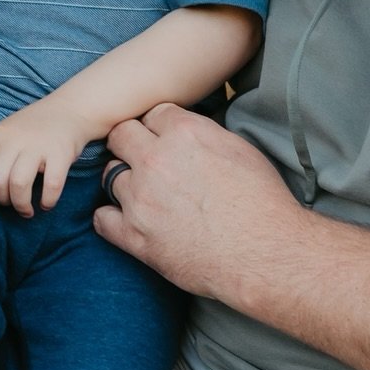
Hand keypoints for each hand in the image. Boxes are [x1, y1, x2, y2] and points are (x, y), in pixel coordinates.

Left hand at [0, 95, 94, 216]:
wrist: (70, 109)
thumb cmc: (36, 128)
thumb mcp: (8, 132)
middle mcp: (14, 139)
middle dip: (2, 201)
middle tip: (12, 204)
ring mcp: (38, 145)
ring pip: (19, 185)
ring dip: (21, 205)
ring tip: (27, 210)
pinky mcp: (61, 153)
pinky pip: (51, 186)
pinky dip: (48, 201)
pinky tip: (47, 204)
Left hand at [94, 103, 301, 299]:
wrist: (266, 255)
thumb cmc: (263, 203)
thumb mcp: (240, 150)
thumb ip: (203, 133)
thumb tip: (185, 129)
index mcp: (184, 134)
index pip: (151, 114)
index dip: (157, 128)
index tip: (162, 140)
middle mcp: (156, 161)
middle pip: (120, 136)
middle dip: (130, 145)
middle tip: (144, 162)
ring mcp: (141, 199)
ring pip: (110, 176)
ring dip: (125, 183)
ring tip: (145, 195)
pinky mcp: (135, 236)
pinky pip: (102, 218)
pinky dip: (112, 218)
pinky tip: (127, 220)